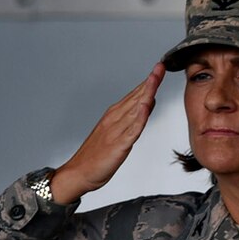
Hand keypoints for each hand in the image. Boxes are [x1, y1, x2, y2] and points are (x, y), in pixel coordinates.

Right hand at [50, 65, 165, 205]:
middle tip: (160, 66)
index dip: (148, 81)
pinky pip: (131, 130)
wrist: (78, 173)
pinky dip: (139, 118)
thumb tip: (148, 101)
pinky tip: (146, 107)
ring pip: (135, 109)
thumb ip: (132, 117)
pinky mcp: (118, 145)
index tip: (160, 68)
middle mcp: (115, 119)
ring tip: (155, 78)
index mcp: (114, 115)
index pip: (135, 94)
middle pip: (136, 97)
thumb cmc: (97, 155)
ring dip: (146, 93)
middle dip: (149, 82)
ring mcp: (116, 131)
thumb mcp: (118, 132)